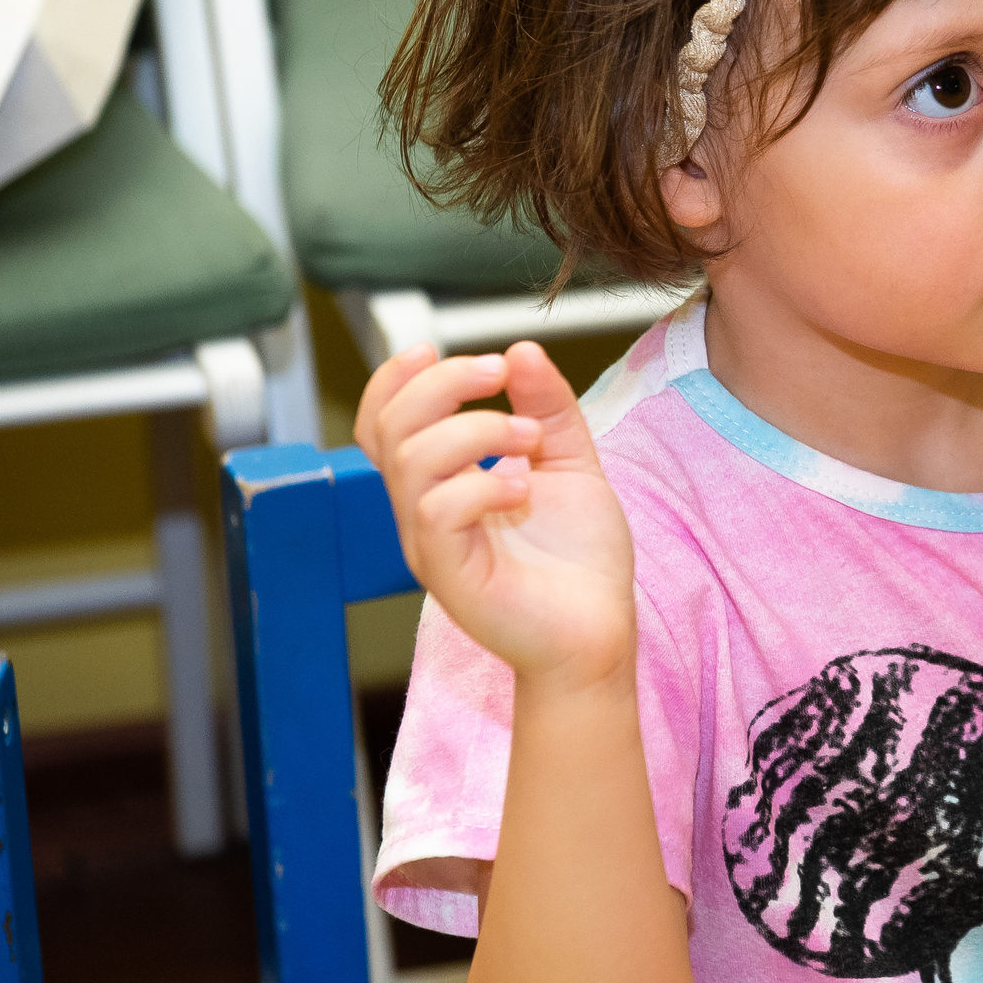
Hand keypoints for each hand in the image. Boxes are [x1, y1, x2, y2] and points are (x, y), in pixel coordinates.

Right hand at [355, 341, 636, 689]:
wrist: (600, 633)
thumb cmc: (580, 559)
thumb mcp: (569, 462)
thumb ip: (547, 407)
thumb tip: (523, 350)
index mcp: (440, 483)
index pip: (382, 422)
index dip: (394, 379)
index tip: (432, 349)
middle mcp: (423, 511)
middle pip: (391, 428)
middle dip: (442, 384)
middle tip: (499, 375)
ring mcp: (432, 545)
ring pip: (413, 462)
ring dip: (476, 429)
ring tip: (529, 440)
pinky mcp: (450, 576)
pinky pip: (438, 512)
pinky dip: (483, 483)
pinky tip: (525, 489)